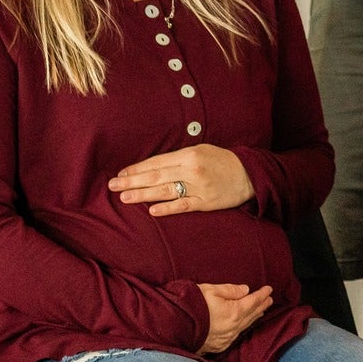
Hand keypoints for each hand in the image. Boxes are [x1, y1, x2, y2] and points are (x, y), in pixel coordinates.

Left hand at [110, 145, 253, 215]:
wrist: (249, 174)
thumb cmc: (222, 161)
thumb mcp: (201, 150)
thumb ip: (178, 157)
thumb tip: (153, 166)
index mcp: (189, 154)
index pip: (157, 162)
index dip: (137, 168)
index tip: (120, 174)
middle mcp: (192, 170)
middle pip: (156, 176)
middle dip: (132, 181)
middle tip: (113, 186)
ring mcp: (199, 187)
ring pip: (165, 191)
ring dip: (143, 194)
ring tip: (124, 197)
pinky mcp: (206, 203)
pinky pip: (183, 206)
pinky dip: (167, 208)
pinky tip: (152, 211)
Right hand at [197, 283, 271, 354]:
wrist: (175, 327)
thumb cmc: (192, 306)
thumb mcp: (211, 290)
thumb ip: (230, 290)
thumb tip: (245, 290)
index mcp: (234, 312)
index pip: (253, 301)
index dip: (262, 295)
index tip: (269, 289)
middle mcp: (233, 327)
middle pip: (252, 314)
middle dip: (261, 306)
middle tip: (269, 299)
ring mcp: (226, 338)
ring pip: (245, 326)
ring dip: (254, 317)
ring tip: (261, 311)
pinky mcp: (219, 345)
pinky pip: (236, 335)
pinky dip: (243, 327)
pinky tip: (244, 325)